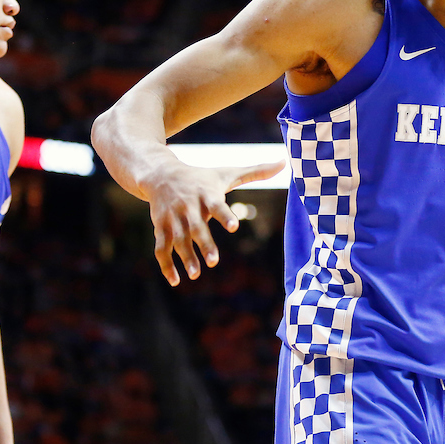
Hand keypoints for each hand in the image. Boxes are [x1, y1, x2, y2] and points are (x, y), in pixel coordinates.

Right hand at [141, 159, 284, 284]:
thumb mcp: (227, 174)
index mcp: (207, 195)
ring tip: (196, 274)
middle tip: (214, 261)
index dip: (225, 216)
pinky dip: (166, 265)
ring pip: (178, 240)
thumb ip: (256, 172)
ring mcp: (172, 218)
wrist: (161, 174)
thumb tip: (284, 163)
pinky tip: (175, 281)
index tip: (234, 226)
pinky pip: (161, 248)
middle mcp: (189, 207)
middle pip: (197, 227)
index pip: (217, 205)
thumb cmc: (201, 177)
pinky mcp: (160, 227)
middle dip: (204, 244)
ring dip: (186, 257)